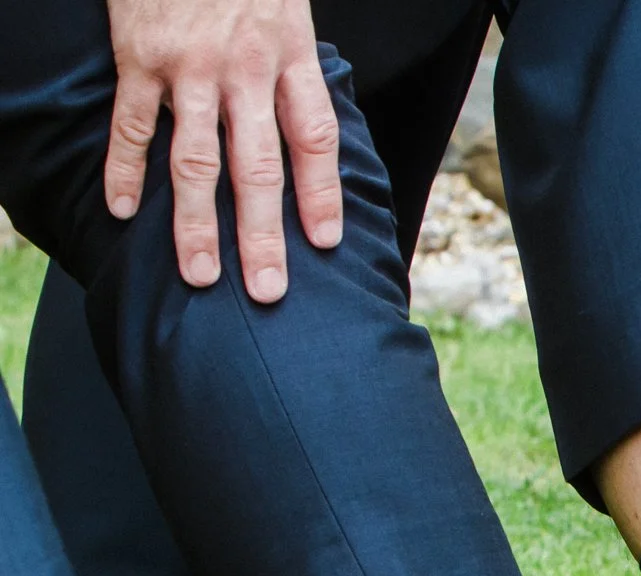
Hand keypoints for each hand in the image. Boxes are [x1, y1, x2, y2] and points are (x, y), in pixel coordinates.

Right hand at [104, 0, 341, 302]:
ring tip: (199, 275)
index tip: (325, 244)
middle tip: (267, 291)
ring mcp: (188, 67)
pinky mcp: (139, 57)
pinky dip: (125, 169)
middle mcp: (243, 70)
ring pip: (195, 159)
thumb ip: (297, 80)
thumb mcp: (291, 20)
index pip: (314, 140)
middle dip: (263, 234)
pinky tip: (122, 211)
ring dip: (196, 223)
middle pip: (258, 166)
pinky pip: (132, 124)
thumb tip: (312, 150)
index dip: (321, 195)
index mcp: (291, 59)